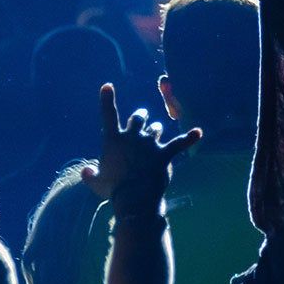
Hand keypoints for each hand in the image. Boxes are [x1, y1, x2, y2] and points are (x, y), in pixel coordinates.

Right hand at [80, 83, 199, 217]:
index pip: (108, 115)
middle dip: (141, 116)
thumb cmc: (113, 190)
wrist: (134, 197)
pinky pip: (180, 143)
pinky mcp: (164, 154)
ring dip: (156, 130)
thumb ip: (90, 175)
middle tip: (142, 116)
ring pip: (156, 129)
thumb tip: (85, 171)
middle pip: (138, 118)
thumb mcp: (95, 182)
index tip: (108, 86)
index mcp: (113, 140)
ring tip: (157, 130)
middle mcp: (132, 137)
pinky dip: (189, 138)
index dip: (107, 99)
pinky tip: (198, 133)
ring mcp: (149, 144)